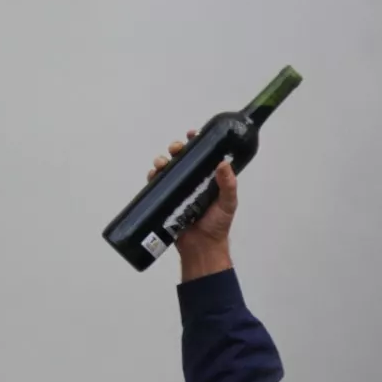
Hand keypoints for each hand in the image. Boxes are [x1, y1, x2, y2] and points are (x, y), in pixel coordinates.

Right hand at [147, 130, 236, 279]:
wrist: (201, 248)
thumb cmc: (218, 226)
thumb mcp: (228, 203)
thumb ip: (228, 185)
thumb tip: (223, 164)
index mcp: (208, 178)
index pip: (202, 155)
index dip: (196, 142)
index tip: (192, 133)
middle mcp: (192, 181)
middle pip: (182, 158)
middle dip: (177, 148)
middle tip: (176, 148)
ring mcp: (178, 190)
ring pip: (168, 168)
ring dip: (162, 160)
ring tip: (162, 163)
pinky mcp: (166, 200)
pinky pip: (157, 185)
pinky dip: (153, 176)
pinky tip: (154, 174)